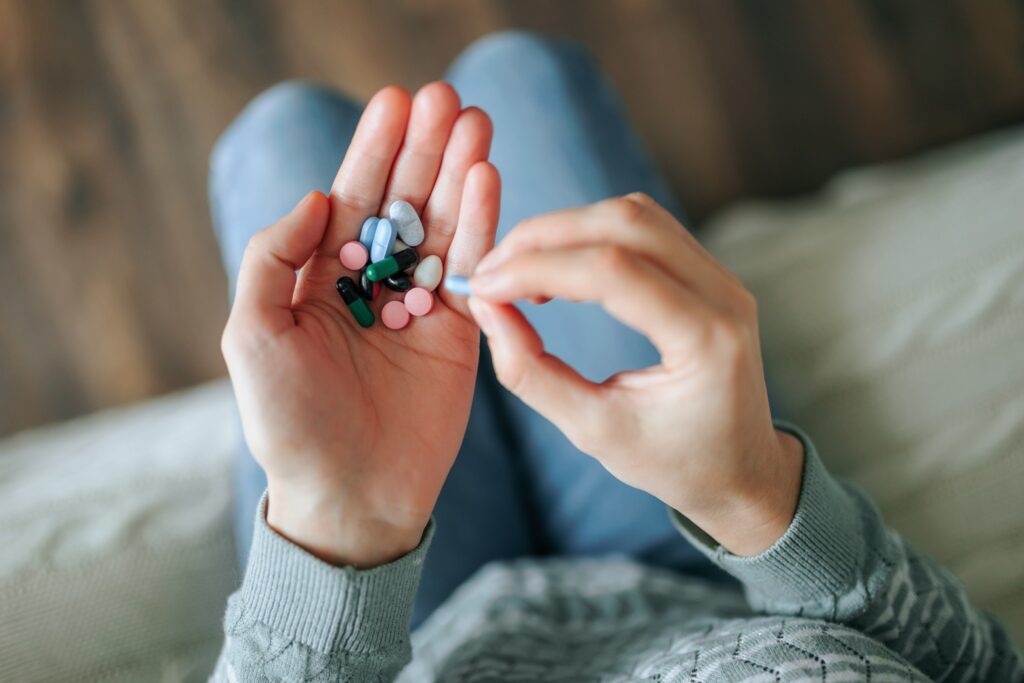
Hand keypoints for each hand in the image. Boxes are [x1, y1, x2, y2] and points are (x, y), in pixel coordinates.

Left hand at [221, 84, 498, 566]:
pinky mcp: (462, 335)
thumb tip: (319, 196)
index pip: (353, 199)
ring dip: (460, 175)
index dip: (373, 150)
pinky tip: (488, 181)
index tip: (395, 101)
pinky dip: (483, 229)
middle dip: (424, 150)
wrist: (348, 496)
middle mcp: (374, 285)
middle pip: (404, 203)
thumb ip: (275, 259)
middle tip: (445, 98)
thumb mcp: (255, 333)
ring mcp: (422, 308)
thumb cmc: (288, 421)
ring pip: (443, 229)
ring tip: (475, 123)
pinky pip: (474, 274)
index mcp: (322, 279)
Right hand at [467, 193, 803, 555]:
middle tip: (491, 270)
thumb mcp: (593, 432)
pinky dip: (591, 234)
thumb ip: (532, 372)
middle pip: (625, 223)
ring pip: (635, 214)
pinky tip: (557, 266)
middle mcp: (725, 295)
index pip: (613, 272)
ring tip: (518, 270)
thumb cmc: (672, 463)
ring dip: (566, 229)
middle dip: (544, 236)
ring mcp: (723, 277)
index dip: (537, 268)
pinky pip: (646, 228)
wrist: (742, 470)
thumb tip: (485, 308)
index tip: (484, 287)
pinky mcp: (709, 272)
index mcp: (706, 341)